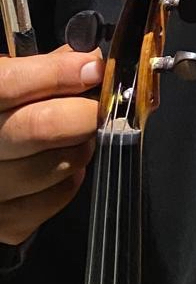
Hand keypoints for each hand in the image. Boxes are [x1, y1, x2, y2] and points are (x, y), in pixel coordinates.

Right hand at [0, 46, 101, 245]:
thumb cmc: (2, 115)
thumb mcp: (8, 80)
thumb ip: (42, 67)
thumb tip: (90, 61)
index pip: (9, 84)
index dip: (57, 74)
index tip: (92, 69)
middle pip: (41, 126)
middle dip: (84, 112)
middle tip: (98, 106)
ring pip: (57, 163)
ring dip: (82, 146)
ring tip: (78, 136)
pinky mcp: (5, 223)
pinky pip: (57, 197)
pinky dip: (71, 180)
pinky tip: (62, 167)